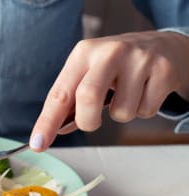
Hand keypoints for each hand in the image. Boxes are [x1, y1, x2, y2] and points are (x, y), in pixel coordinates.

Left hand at [29, 31, 188, 150]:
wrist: (163, 46)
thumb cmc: (117, 67)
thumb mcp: (89, 73)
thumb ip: (71, 101)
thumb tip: (54, 130)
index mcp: (83, 54)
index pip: (60, 94)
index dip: (47, 122)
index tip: (38, 143)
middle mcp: (109, 52)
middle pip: (88, 98)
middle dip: (87, 121)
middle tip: (92, 121)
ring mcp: (138, 59)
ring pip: (122, 113)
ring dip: (122, 114)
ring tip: (127, 95)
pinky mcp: (163, 71)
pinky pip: (146, 111)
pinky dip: (143, 110)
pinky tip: (145, 92)